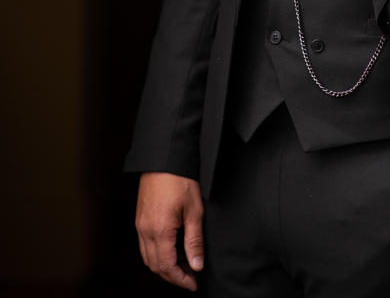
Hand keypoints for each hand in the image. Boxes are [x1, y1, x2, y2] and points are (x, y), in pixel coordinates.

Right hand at [135, 172, 204, 290]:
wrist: (164, 158)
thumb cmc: (180, 179)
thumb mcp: (194, 209)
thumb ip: (194, 240)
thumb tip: (197, 264)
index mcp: (159, 230)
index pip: (167, 267)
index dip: (180, 279)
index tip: (193, 283)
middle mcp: (145, 230)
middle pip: (155, 265)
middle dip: (173, 275)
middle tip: (190, 276)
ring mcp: (140, 224)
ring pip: (148, 257)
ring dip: (164, 265)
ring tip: (184, 262)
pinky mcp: (140, 218)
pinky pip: (146, 244)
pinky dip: (158, 252)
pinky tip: (172, 247)